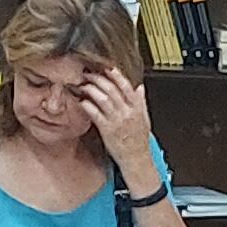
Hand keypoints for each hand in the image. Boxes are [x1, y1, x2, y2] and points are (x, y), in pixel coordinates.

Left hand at [77, 60, 161, 179]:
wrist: (136, 158)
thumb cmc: (139, 140)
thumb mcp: (144, 118)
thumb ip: (141, 102)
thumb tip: (139, 87)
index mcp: (137, 108)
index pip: (126, 86)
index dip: (115, 75)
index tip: (106, 68)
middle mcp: (127, 112)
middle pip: (112, 89)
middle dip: (98, 79)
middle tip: (88, 74)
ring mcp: (117, 121)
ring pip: (103, 99)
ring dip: (91, 90)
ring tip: (83, 85)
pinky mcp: (107, 130)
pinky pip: (95, 114)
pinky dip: (87, 105)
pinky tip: (82, 101)